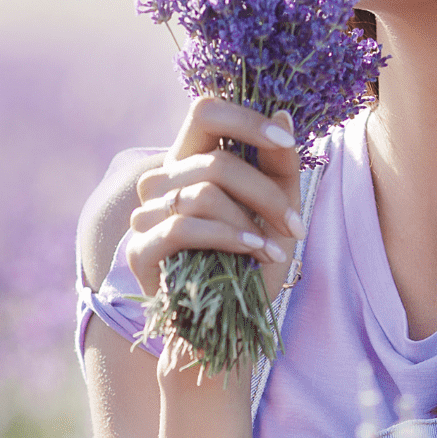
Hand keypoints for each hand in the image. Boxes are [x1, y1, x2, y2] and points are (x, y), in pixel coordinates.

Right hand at [125, 98, 304, 306]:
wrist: (228, 326)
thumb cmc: (251, 264)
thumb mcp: (275, 210)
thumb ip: (279, 166)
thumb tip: (284, 115)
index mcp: (190, 162)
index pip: (205, 111)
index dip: (245, 119)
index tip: (285, 142)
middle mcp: (161, 181)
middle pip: (215, 161)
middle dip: (265, 193)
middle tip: (296, 225)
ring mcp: (145, 215)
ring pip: (202, 194)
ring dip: (251, 223)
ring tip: (276, 250)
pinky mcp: (140, 249)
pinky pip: (184, 227)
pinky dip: (228, 238)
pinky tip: (255, 254)